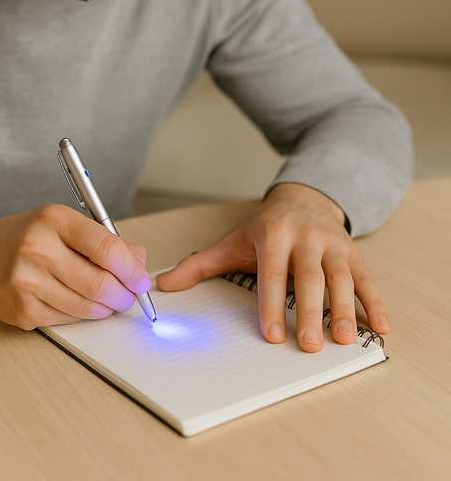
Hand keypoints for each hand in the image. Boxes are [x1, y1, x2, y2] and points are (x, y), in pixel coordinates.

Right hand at [0, 205, 151, 328]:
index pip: (106, 247)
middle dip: (124, 294)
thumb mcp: (63, 223)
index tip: (141, 278)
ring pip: (86, 307)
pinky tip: (81, 304)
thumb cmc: (25, 236)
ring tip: (110, 301)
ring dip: (106, 308)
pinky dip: (82, 315)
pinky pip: (67, 319)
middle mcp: (38, 250)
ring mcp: (27, 283)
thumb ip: (103, 239)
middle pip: (99, 283)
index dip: (131, 268)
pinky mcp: (22, 311)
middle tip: (130, 295)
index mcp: (54, 221)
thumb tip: (139, 259)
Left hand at [157, 183, 389, 351]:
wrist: (303, 197)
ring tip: (341, 338)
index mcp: (273, 235)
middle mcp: (305, 238)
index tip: (271, 334)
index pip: (272, 273)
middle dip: (309, 311)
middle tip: (307, 344)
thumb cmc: (266, 226)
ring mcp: (332, 244)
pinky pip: (366, 278)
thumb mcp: (233, 241)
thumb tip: (163, 284)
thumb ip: (200, 265)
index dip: (271, 304)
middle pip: (309, 277)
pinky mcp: (352, 252)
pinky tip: (379, 326)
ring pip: (341, 277)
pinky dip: (375, 302)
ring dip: (343, 309)